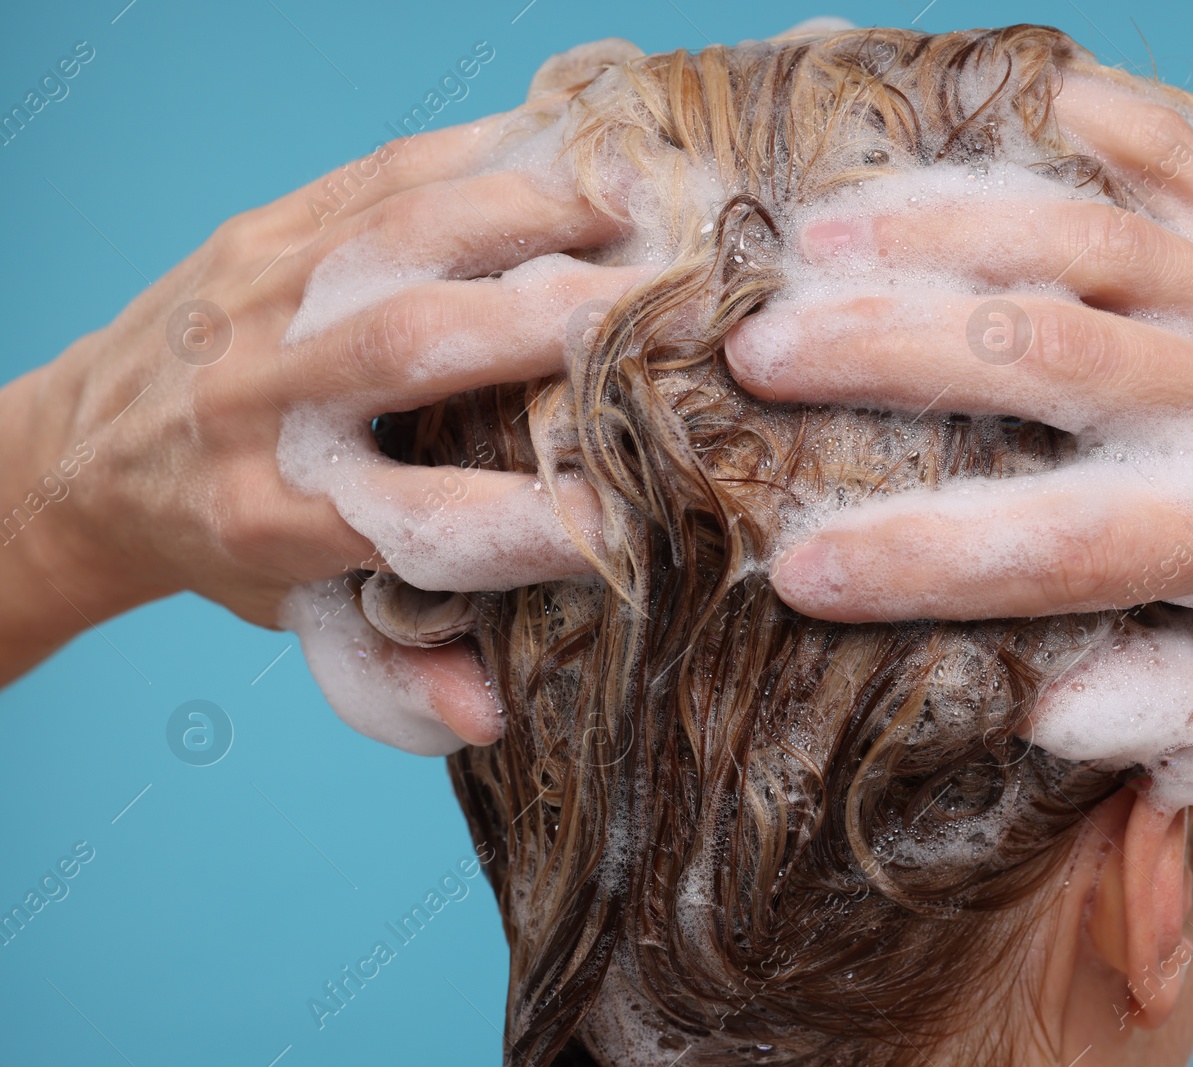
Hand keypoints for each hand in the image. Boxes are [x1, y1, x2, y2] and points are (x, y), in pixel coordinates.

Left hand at [0, 41, 643, 698]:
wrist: (80, 452)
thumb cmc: (219, 543)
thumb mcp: (295, 618)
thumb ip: (394, 667)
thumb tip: (493, 714)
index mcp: (279, 518)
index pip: (424, 525)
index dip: (537, 524)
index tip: (639, 516)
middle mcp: (262, 402)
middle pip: (417, 353)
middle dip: (557, 328)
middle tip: (674, 313)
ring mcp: (259, 302)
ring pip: (401, 243)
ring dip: (531, 217)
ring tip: (635, 212)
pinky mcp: (262, 231)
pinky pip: (379, 178)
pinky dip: (481, 158)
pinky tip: (562, 152)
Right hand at [724, 69, 1192, 680]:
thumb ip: (1174, 714)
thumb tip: (1033, 712)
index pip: (1054, 552)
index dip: (918, 562)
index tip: (800, 567)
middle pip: (1045, 359)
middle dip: (886, 352)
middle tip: (761, 351)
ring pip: (1085, 245)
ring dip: (940, 231)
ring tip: (822, 236)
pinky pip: (1177, 156)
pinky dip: (1082, 124)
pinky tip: (981, 115)